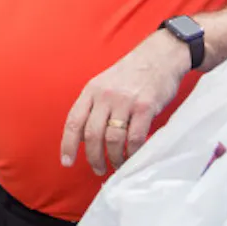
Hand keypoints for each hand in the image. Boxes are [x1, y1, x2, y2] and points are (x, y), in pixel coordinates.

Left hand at [60, 31, 189, 175]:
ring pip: (112, 139)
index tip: (67, 162)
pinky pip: (135, 137)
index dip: (68, 145)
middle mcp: (104, 97)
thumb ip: (92, 107)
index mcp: (90, 91)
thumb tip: (82, 136)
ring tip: (116, 165)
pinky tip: (132, 157)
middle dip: (93, 157)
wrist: (160, 56)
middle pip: (92, 135)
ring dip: (113, 157)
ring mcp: (125, 102)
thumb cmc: (131, 74)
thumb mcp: (103, 84)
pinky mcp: (145, 107)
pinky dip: (132, 152)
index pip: (73, 122)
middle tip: (98, 169)